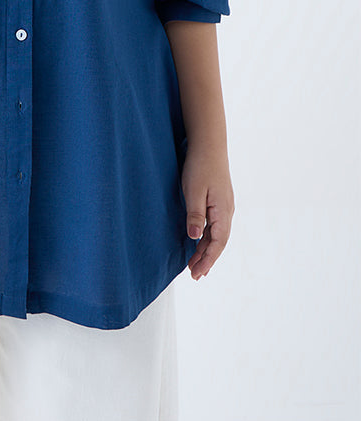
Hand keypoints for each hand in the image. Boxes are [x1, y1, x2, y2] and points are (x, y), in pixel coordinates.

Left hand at [181, 142, 233, 279]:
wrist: (209, 145)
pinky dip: (206, 237)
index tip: (197, 274)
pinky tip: (198, 241)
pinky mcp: (218, 201)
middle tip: (194, 275)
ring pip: (216, 235)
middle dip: (207, 259)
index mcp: (223, 212)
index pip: (217, 244)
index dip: (207, 260)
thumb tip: (194, 238)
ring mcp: (224, 206)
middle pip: (218, 242)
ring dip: (206, 249)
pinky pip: (214, 225)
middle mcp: (227, 211)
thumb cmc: (200, 166)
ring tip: (194, 264)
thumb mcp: (193, 191)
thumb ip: (195, 215)